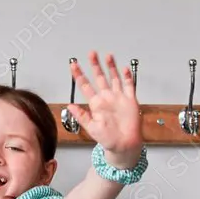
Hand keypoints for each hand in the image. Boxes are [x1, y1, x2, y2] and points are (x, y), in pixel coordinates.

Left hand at [66, 51, 142, 168]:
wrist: (124, 144)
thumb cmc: (107, 138)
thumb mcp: (90, 128)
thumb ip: (81, 116)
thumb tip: (69, 106)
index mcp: (96, 104)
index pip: (85, 86)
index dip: (79, 75)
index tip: (73, 65)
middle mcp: (106, 98)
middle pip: (99, 78)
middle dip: (95, 65)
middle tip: (91, 54)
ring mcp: (118, 98)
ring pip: (114, 78)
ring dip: (110, 67)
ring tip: (107, 56)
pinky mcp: (130, 101)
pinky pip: (129, 86)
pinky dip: (127, 77)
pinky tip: (124, 68)